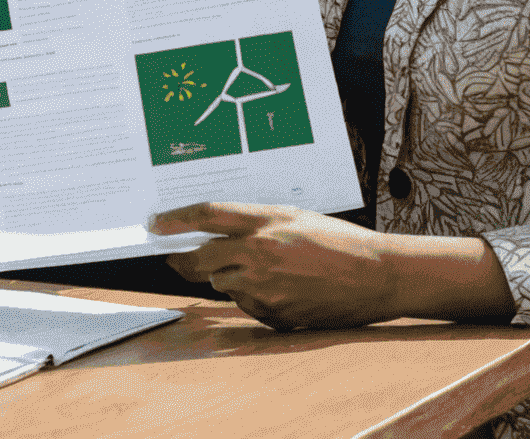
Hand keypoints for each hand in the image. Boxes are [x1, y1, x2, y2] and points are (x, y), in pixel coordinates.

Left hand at [152, 202, 514, 329]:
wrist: (376, 274)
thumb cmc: (336, 239)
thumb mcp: (293, 216)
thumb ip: (254, 223)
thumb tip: (216, 232)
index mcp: (266, 220)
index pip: (207, 215)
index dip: (174, 219)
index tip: (153, 224)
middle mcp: (260, 253)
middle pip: (202, 257)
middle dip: (184, 260)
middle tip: (174, 258)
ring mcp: (266, 286)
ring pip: (221, 283)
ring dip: (225, 278)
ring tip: (256, 269)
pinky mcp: (276, 314)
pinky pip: (246, 306)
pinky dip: (251, 298)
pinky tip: (278, 289)